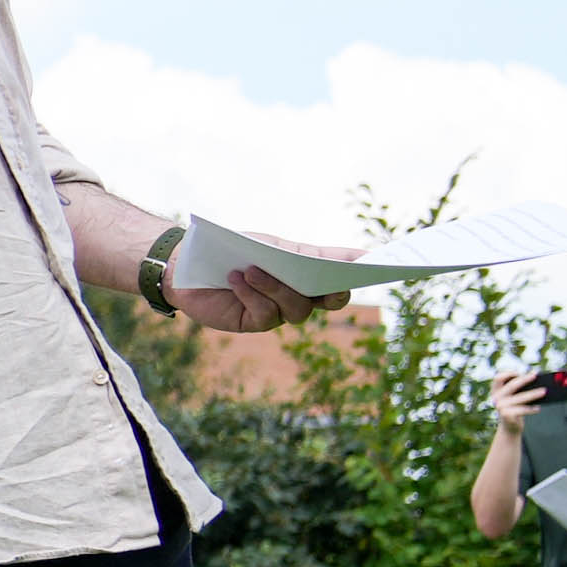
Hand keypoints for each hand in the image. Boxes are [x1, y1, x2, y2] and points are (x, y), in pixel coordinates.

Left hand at [170, 229, 352, 335]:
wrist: (188, 263)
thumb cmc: (232, 249)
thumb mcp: (268, 245)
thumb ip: (302, 254)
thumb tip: (345, 258)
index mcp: (308, 269)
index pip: (344, 271)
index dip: (363, 269)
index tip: (378, 260)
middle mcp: (301, 293)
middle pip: (333, 299)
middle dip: (334, 290)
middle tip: (331, 280)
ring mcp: (279, 310)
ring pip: (298, 308)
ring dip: (276, 287)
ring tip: (251, 269)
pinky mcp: (255, 322)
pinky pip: (266, 314)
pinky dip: (252, 294)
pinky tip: (236, 279)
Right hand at [488, 367, 550, 432]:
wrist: (510, 428)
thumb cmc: (514, 409)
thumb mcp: (513, 398)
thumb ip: (519, 389)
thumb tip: (534, 378)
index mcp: (496, 391)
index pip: (498, 378)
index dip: (508, 374)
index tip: (520, 373)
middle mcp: (496, 398)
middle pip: (512, 385)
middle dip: (525, 379)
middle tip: (535, 376)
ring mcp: (501, 407)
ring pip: (521, 397)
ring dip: (534, 394)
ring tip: (544, 391)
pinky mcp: (507, 415)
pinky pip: (523, 409)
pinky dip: (531, 409)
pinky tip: (538, 408)